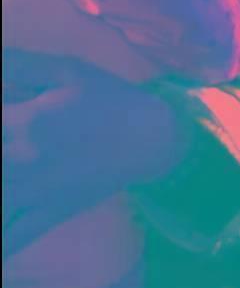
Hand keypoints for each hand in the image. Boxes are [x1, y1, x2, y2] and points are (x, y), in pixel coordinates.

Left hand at [2, 48, 189, 256]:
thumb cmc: (110, 98)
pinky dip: (1, 248)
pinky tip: (3, 246)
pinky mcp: (50, 212)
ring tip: (5, 175)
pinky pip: (13, 237)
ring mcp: (34, 192)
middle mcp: (23, 160)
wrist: (153, 137)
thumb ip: (16, 63)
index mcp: (25, 121)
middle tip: (3, 147)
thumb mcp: (65, 69)